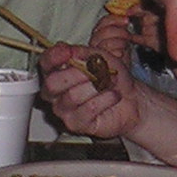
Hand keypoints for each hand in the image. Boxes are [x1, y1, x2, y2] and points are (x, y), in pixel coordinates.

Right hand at [41, 16, 144, 140]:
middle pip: (52, 83)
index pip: (45, 63)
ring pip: (72, 96)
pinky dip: (105, 99)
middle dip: (76, 74)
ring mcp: (63, 110)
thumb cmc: (111, 78)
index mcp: (56, 72)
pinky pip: (88, 109)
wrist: (130, 99)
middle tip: (97, 70)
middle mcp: (55, 93)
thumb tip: (69, 52)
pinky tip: (113, 95)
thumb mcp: (100, 57)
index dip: (53, 57)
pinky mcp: (76, 124)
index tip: (68, 52)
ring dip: (97, 86)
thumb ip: (82, 53)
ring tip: (110, 83)